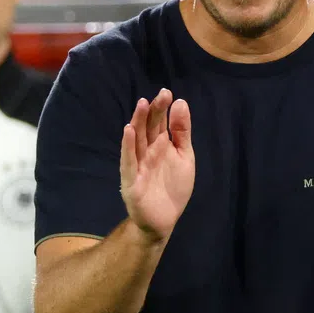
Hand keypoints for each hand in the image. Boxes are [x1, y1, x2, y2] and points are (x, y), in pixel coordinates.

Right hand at [120, 88, 194, 242]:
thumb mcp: (185, 156)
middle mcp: (146, 152)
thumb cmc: (173, 187)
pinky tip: (129, 131)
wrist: (164, 220)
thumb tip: (181, 102)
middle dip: (153, 111)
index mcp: (159, 145)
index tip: (167, 92)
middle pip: (148, 128)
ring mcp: (137, 166)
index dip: (162, 108)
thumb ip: (181, 132)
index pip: (158, 123)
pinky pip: (128, 162)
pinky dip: (128, 147)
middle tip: (160, 95)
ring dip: (138, 122)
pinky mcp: (131, 181)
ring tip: (142, 105)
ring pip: (136, 141)